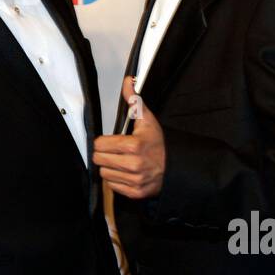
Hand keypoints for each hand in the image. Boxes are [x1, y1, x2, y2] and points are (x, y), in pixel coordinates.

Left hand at [93, 76, 165, 198]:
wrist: (175, 168)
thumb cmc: (159, 144)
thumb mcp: (148, 121)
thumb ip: (134, 101)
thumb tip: (128, 82)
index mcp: (134, 146)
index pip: (99, 144)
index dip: (103, 141)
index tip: (110, 141)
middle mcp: (133, 165)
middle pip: (99, 159)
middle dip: (104, 153)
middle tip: (114, 150)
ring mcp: (133, 180)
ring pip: (103, 173)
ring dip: (108, 167)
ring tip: (120, 161)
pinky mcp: (134, 192)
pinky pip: (112, 186)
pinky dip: (115, 179)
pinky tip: (124, 172)